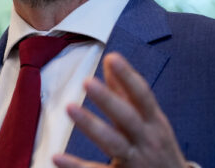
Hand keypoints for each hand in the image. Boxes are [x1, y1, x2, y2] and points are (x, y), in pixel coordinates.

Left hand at [52, 53, 187, 167]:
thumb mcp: (151, 121)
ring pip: (113, 143)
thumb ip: (127, 93)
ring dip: (91, 125)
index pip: (143, 96)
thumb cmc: (158, 147)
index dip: (128, 77)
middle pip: (127, 118)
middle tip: (87, 81)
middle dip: (109, 100)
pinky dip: (76, 166)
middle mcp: (147, 141)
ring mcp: (135, 161)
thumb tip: (111, 60)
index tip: (112, 57)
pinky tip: (57, 156)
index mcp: (155, 123)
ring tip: (69, 107)